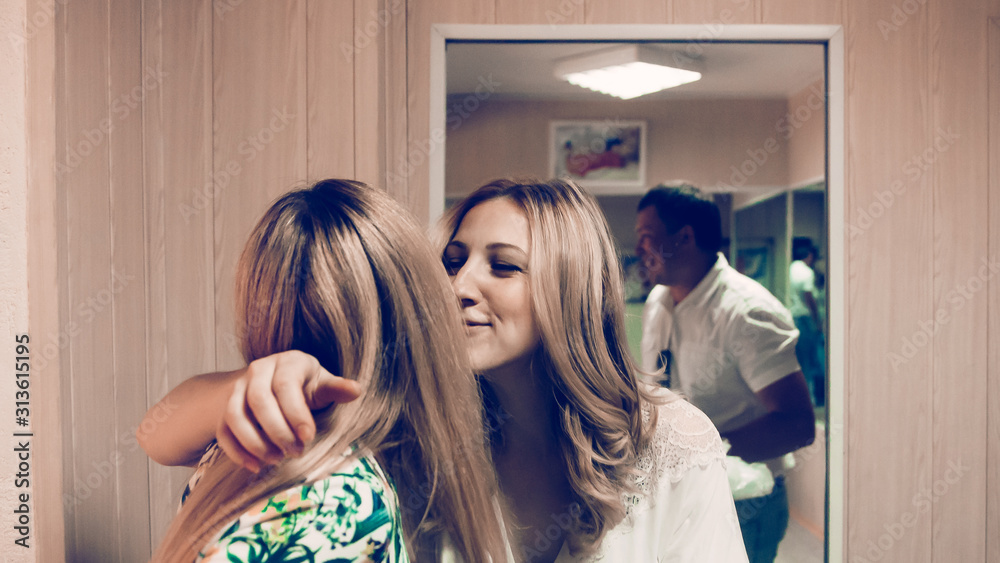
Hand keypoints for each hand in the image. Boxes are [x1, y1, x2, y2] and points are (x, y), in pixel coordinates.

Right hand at [216, 350, 361, 471]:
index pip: (286, 386)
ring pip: (235, 416)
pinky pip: (223, 431)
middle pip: (258, 401)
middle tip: (295, 452)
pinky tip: (256, 466)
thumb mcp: (322, 384)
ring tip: (276, 460)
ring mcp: (237, 389)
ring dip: (254, 442)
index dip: (296, 414)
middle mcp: (257, 371)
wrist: (273, 384)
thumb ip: (336, 389)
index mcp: (286, 362)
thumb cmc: (305, 386)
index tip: (308, 438)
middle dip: (277, 431)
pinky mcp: (224, 410)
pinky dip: (237, 452)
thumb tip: (357, 390)